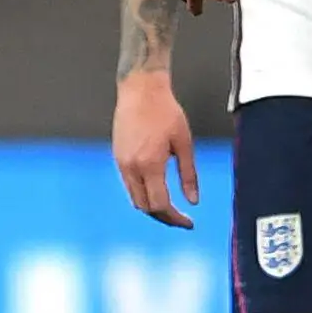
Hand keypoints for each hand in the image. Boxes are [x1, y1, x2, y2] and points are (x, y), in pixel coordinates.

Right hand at [112, 72, 199, 227]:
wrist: (140, 89)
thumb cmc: (165, 111)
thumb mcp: (184, 142)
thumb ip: (188, 174)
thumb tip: (193, 201)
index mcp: (150, 164)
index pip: (160, 205)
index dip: (175, 218)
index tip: (189, 223)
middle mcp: (132, 167)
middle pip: (145, 207)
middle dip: (164, 217)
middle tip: (182, 219)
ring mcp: (121, 163)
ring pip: (135, 199)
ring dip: (152, 207)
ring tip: (171, 207)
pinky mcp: (117, 157)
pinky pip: (129, 185)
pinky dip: (142, 194)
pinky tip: (156, 189)